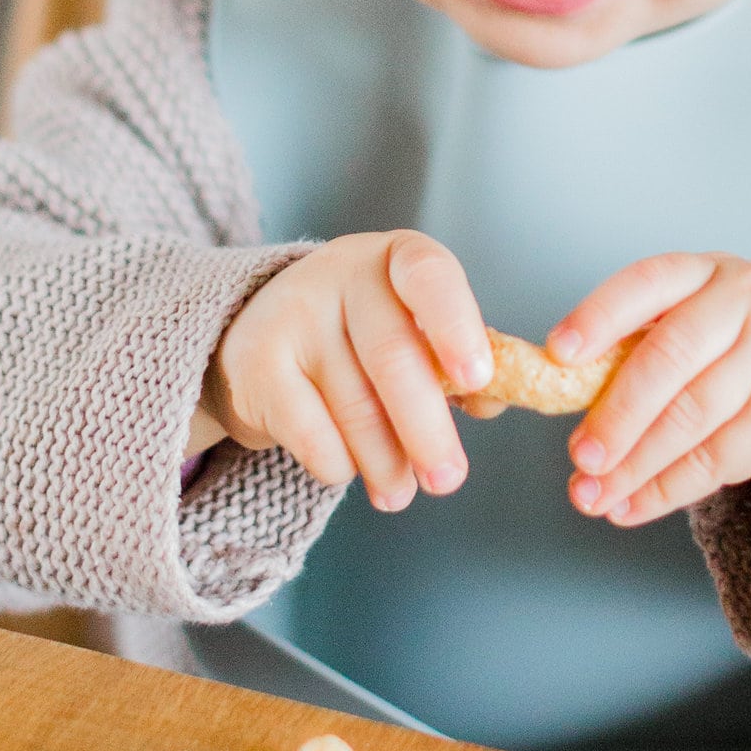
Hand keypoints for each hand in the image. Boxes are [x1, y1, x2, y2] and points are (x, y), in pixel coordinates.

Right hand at [212, 233, 491, 509]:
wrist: (260, 332)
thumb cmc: (362, 335)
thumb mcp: (413, 329)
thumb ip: (459, 363)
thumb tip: (494, 400)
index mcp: (398, 258)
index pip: (430, 277)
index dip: (456, 327)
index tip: (477, 379)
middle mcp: (343, 273)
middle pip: (392, 356)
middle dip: (426, 430)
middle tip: (448, 480)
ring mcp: (294, 315)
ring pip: (355, 407)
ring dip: (385, 463)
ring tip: (399, 492)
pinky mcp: (257, 364)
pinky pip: (312, 435)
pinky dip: (339, 465)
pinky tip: (345, 467)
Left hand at [550, 256, 750, 530]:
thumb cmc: (731, 351)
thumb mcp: (693, 326)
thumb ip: (637, 350)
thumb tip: (562, 396)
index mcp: (706, 272)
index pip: (648, 283)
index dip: (600, 317)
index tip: (557, 354)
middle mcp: (747, 302)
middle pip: (672, 356)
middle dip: (618, 413)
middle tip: (580, 456)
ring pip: (694, 416)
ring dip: (635, 465)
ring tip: (593, 495)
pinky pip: (718, 458)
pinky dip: (666, 489)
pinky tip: (631, 506)